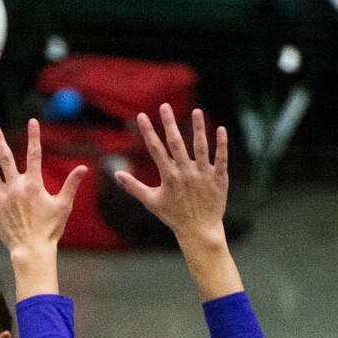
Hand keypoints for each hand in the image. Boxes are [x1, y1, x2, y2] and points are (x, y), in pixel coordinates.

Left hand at [0, 119, 86, 260]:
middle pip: (5, 157)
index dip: (34, 137)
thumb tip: (83, 167)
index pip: (34, 154)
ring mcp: (2, 197)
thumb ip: (71, 184)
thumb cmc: (50, 229)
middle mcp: (15, 187)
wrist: (31, 250)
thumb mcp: (64, 205)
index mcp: (33, 184)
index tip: (32, 122)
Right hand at [115, 104, 227, 247]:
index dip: (148, 132)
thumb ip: (134, 186)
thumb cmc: (173, 216)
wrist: (199, 231)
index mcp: (169, 177)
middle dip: (170, 124)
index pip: (156, 150)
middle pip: (177, 144)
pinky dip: (221, 144)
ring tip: (196, 111)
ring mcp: (203, 175)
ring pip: (201, 147)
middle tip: (165, 106)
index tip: (142, 116)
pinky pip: (221, 158)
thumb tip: (116, 174)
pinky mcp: (219, 178)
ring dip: (198, 129)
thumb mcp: (151, 202)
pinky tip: (220, 129)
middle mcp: (186, 173)